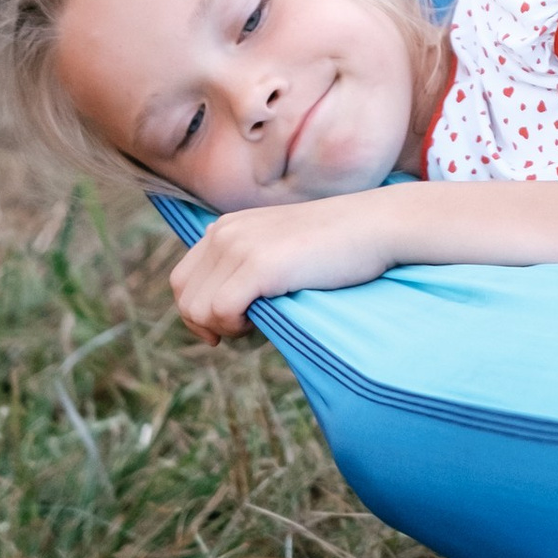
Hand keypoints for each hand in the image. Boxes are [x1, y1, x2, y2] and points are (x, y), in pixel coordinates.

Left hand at [168, 195, 412, 342]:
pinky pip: (220, 312)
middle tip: (244, 331)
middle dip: (207, 325)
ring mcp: (240, 246)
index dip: (198, 312)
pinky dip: (235, 328)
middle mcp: (225, 232)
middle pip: (184, 297)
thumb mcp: (279, 247)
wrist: (375, 226)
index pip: (182, 280)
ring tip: (256, 325)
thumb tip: (218, 311)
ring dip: (223, 329)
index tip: (228, 327)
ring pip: (197, 309)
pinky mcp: (259, 265)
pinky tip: (261, 322)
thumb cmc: (336, 247)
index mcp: (226, 227)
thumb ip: (247, 263)